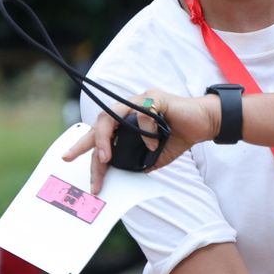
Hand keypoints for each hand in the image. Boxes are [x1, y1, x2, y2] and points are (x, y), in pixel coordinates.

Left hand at [62, 87, 220, 193]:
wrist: (204, 123)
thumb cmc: (179, 136)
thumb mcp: (153, 156)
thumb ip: (136, 161)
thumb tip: (120, 174)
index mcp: (127, 120)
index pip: (100, 132)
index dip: (84, 145)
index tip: (68, 158)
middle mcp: (129, 107)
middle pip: (100, 122)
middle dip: (85, 143)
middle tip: (72, 158)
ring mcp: (141, 101)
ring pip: (111, 115)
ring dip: (106, 139)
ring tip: (107, 158)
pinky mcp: (156, 98)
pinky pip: (142, 115)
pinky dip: (146, 134)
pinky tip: (155, 144)